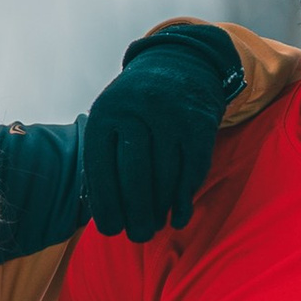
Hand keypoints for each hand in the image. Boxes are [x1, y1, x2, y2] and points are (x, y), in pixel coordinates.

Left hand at [80, 24, 242, 242]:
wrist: (180, 64)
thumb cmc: (137, 108)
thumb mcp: (112, 119)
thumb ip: (105, 160)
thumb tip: (106, 215)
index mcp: (106, 113)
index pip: (101, 168)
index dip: (106, 204)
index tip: (111, 230)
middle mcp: (136, 110)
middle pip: (134, 176)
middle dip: (135, 214)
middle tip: (137, 236)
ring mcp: (170, 115)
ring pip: (165, 176)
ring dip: (160, 209)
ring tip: (155, 227)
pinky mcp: (199, 123)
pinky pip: (192, 170)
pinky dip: (185, 199)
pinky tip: (179, 216)